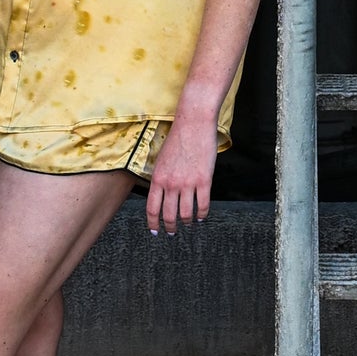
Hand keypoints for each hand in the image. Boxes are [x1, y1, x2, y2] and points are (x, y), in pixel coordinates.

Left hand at [144, 104, 218, 233]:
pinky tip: (202, 216)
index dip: (153, 224)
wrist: (193, 123)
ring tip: (189, 224)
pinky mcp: (204, 180)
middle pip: (168, 215)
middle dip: (170, 227)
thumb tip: (160, 195)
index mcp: (157, 178)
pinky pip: (203, 205)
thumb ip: (160, 178)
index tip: (155, 231)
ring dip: (187, 222)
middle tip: (172, 232)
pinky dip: (202, 214)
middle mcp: (171, 183)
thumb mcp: (161, 159)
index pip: (152, 208)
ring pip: (186, 214)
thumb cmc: (178, 138)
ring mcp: (188, 183)